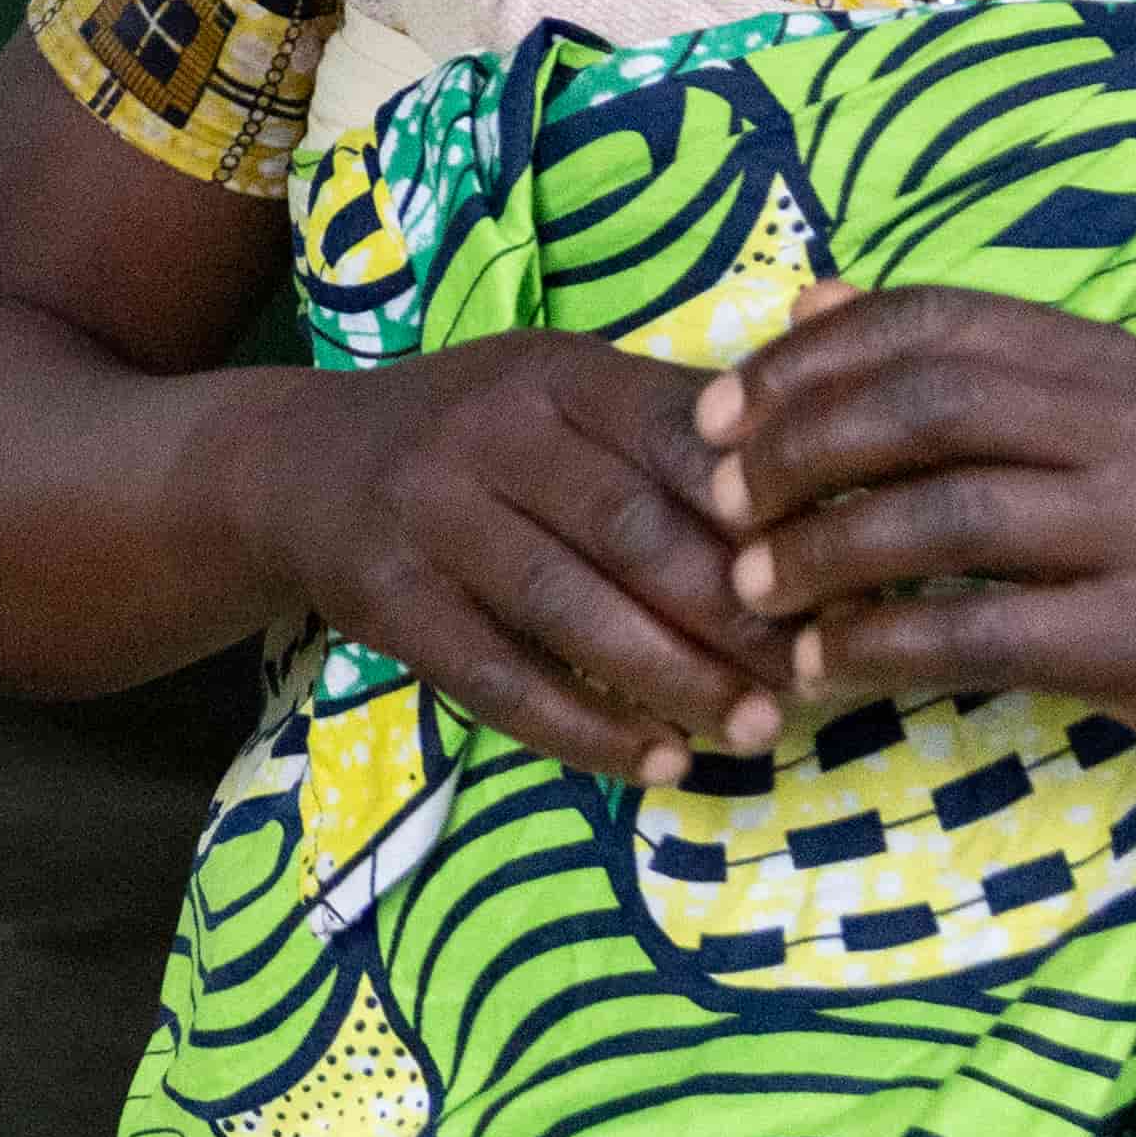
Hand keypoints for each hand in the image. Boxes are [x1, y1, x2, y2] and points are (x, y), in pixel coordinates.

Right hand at [222, 334, 791, 783]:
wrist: (300, 467)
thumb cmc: (480, 436)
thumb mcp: (567, 392)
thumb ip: (679, 422)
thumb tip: (835, 466)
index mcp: (555, 374)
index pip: (674, 437)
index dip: (757, 513)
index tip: (833, 578)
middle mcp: (487, 433)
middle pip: (627, 529)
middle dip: (729, 612)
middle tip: (809, 677)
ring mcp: (428, 516)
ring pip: (565, 608)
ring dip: (669, 678)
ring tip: (753, 731)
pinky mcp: (388, 600)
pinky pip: (496, 677)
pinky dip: (582, 728)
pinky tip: (656, 762)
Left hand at [696, 283, 1135, 778]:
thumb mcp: (1107, 423)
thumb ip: (970, 366)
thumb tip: (809, 301)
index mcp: (1110, 363)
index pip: (932, 323)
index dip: (806, 359)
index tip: (718, 409)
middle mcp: (1133, 430)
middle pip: (925, 407)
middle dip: (796, 447)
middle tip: (719, 497)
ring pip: (942, 517)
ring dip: (822, 552)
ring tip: (751, 583)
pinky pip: (979, 632)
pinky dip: (880, 644)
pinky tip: (822, 662)